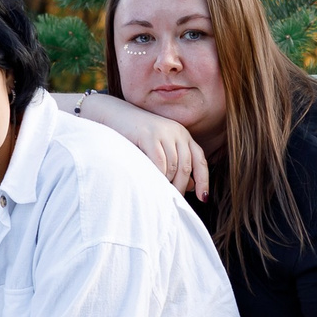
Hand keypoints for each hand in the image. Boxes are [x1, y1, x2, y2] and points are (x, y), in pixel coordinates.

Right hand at [75, 92, 210, 199]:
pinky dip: (158, 175)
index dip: (203, 180)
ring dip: (167, 183)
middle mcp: (178, 132)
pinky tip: (152, 183)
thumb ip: (175, 164)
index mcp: (183, 135)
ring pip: (173, 167)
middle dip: (180, 187)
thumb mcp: (159, 149)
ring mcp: (164, 132)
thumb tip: (190, 186)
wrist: (113, 114)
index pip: (200, 160)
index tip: (203, 198)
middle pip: (186, 166)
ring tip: (159, 193)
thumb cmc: (135, 136)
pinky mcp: (150, 134)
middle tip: (173, 201)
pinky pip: (159, 162)